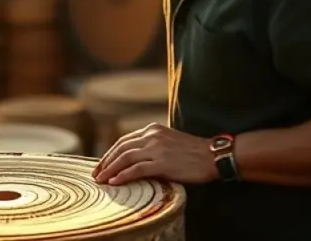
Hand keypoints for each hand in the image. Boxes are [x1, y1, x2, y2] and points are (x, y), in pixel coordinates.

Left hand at [92, 123, 216, 185]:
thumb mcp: (168, 142)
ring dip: (110, 169)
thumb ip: (151, 145)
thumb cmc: (193, 152)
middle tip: (96, 174)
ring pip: (125, 158)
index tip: (102, 164)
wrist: (214, 156)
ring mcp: (157, 148)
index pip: (124, 141)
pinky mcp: (163, 162)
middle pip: (120, 148)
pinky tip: (115, 182)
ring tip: (101, 180)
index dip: (110, 153)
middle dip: (106, 161)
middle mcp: (152, 136)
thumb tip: (133, 158)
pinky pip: (137, 169)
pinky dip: (123, 175)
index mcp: (152, 129)